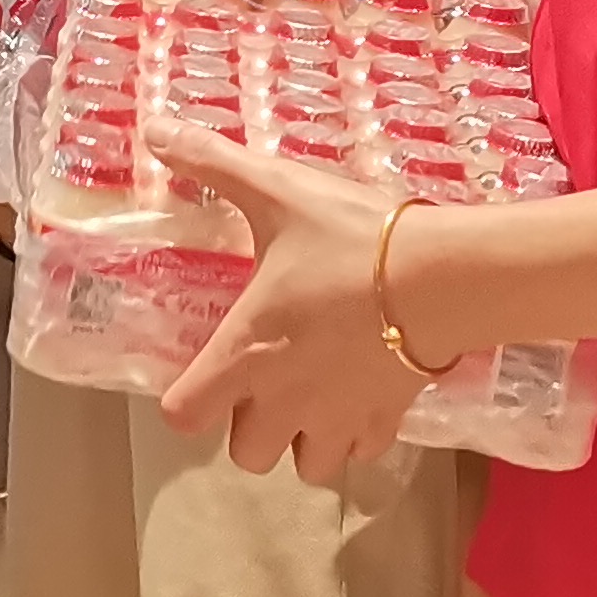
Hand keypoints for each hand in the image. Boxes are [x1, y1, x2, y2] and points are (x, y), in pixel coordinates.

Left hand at [150, 128, 432, 484]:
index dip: (185, 399)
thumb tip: (154, 130)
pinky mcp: (387, 422)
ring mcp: (338, 419)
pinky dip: (354, 435)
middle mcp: (284, 401)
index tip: (202, 369)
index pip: (184, 416)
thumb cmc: (350, 238)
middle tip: (263, 379)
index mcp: (245, 352)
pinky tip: (359, 393)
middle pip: (245, 455)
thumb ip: (212, 164)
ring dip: (301, 440)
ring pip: (304, 466)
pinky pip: (360, 453)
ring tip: (311, 394)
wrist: (442, 276)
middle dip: (248, 426)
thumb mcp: (275, 191)